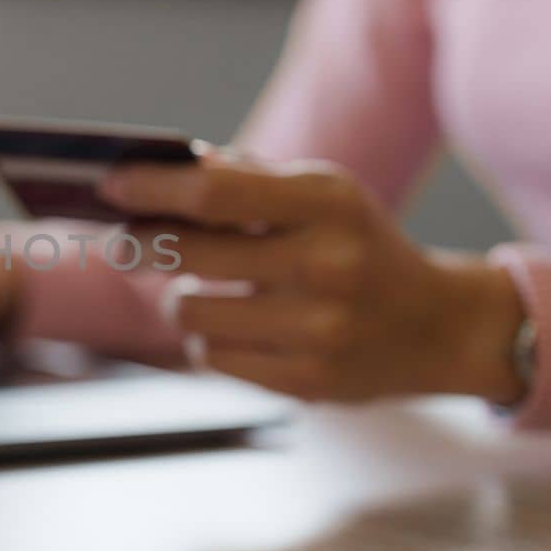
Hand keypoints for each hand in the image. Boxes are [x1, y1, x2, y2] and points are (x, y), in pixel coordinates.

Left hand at [99, 152, 524, 403]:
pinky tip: (238, 329)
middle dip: (142, 246)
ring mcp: (319, 329)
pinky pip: (212, 358)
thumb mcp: (324, 197)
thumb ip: (249, 181)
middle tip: (128, 243)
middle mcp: (327, 264)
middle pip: (189, 254)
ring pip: (189, 313)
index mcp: (329, 202)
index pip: (214, 192)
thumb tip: (170, 168)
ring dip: (180, 300)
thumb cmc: (359, 249)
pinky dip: (210, 341)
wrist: (439, 328)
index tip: (111, 185)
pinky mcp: (309, 382)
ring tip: (203, 291)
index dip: (151, 188)